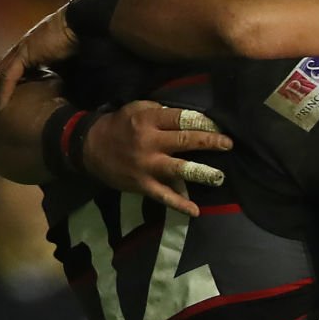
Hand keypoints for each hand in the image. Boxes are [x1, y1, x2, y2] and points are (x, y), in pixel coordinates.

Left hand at [0, 6, 75, 115]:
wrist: (77, 25)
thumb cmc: (76, 42)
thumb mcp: (65, 63)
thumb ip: (57, 74)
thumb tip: (61, 92)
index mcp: (29, 50)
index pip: (8, 71)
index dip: (2, 87)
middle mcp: (20, 49)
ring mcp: (20, 50)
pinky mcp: (23, 53)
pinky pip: (8, 76)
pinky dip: (3, 92)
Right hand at [82, 101, 232, 216]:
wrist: (89, 147)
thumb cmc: (119, 125)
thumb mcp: (137, 108)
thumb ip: (161, 113)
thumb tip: (189, 119)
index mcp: (148, 119)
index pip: (182, 118)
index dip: (203, 122)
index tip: (219, 126)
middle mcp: (149, 142)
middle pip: (184, 140)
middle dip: (209, 142)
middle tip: (228, 144)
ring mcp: (146, 165)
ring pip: (178, 169)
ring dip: (201, 173)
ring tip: (219, 177)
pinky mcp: (142, 184)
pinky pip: (163, 195)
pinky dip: (179, 204)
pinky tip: (195, 211)